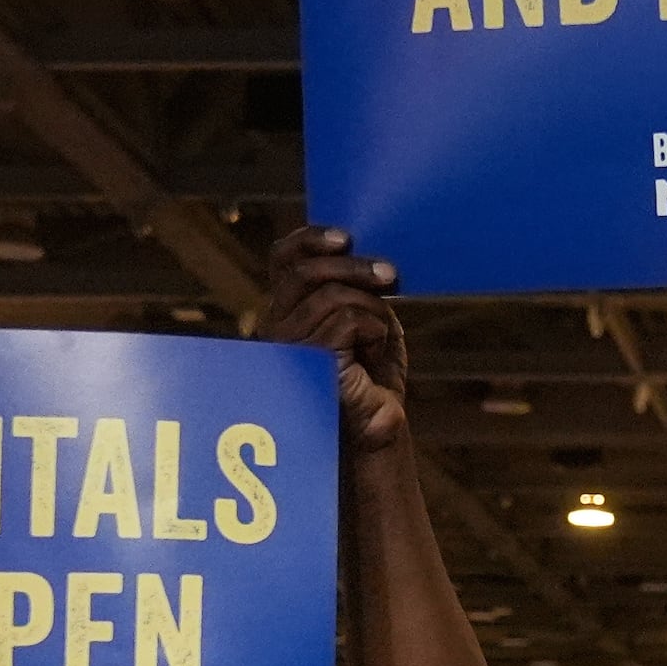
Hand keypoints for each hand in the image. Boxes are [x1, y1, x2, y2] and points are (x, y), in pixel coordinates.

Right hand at [264, 226, 409, 459]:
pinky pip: (346, 319)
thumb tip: (362, 248)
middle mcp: (275, 325)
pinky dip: (374, 330)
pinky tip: (376, 353)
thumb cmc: (374, 377)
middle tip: (390, 274)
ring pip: (332, 295)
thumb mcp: (368, 318)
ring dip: (371, 310)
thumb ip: (357, 285)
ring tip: (381, 338)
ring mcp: (287, 346)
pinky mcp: (307, 362)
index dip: (310, 238)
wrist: (379, 428)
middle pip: (305, 270)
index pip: (282, 257)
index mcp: (287, 309)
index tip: (346, 237)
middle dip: (354, 266)